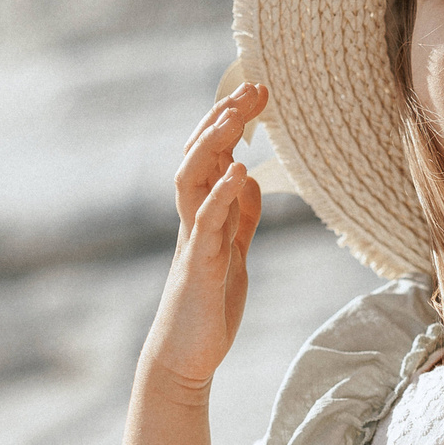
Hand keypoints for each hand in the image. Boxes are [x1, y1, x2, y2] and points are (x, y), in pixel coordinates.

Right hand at [140, 84, 267, 398]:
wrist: (185, 357)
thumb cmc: (207, 308)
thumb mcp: (233, 253)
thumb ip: (240, 217)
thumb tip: (251, 180)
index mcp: (204, 214)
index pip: (211, 155)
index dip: (230, 121)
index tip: (257, 91)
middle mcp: (193, 220)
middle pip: (199, 156)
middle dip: (223, 118)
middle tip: (253, 87)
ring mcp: (193, 240)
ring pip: (192, 180)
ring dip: (213, 146)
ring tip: (236, 117)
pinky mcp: (199, 266)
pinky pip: (207, 223)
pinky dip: (222, 194)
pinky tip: (239, 171)